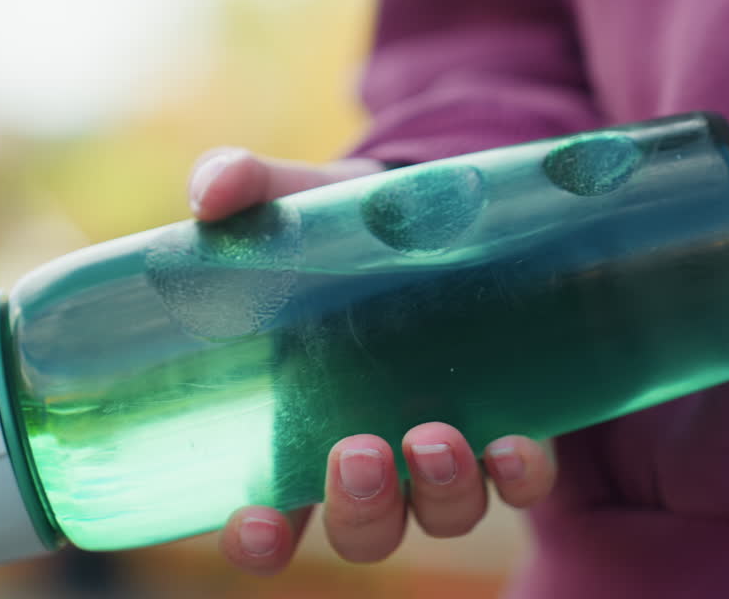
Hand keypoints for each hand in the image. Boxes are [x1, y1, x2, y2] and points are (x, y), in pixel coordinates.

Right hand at [188, 148, 558, 574]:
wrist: (425, 207)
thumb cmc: (333, 225)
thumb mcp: (289, 201)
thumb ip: (244, 188)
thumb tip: (209, 192)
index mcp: (296, 423)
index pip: (269, 515)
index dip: (259, 539)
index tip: (256, 523)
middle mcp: (371, 452)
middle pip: (363, 530)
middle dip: (362, 512)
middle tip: (358, 455)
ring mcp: (440, 444)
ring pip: (440, 515)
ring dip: (441, 496)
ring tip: (434, 437)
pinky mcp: (505, 418)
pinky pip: (519, 479)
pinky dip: (518, 475)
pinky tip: (514, 443)